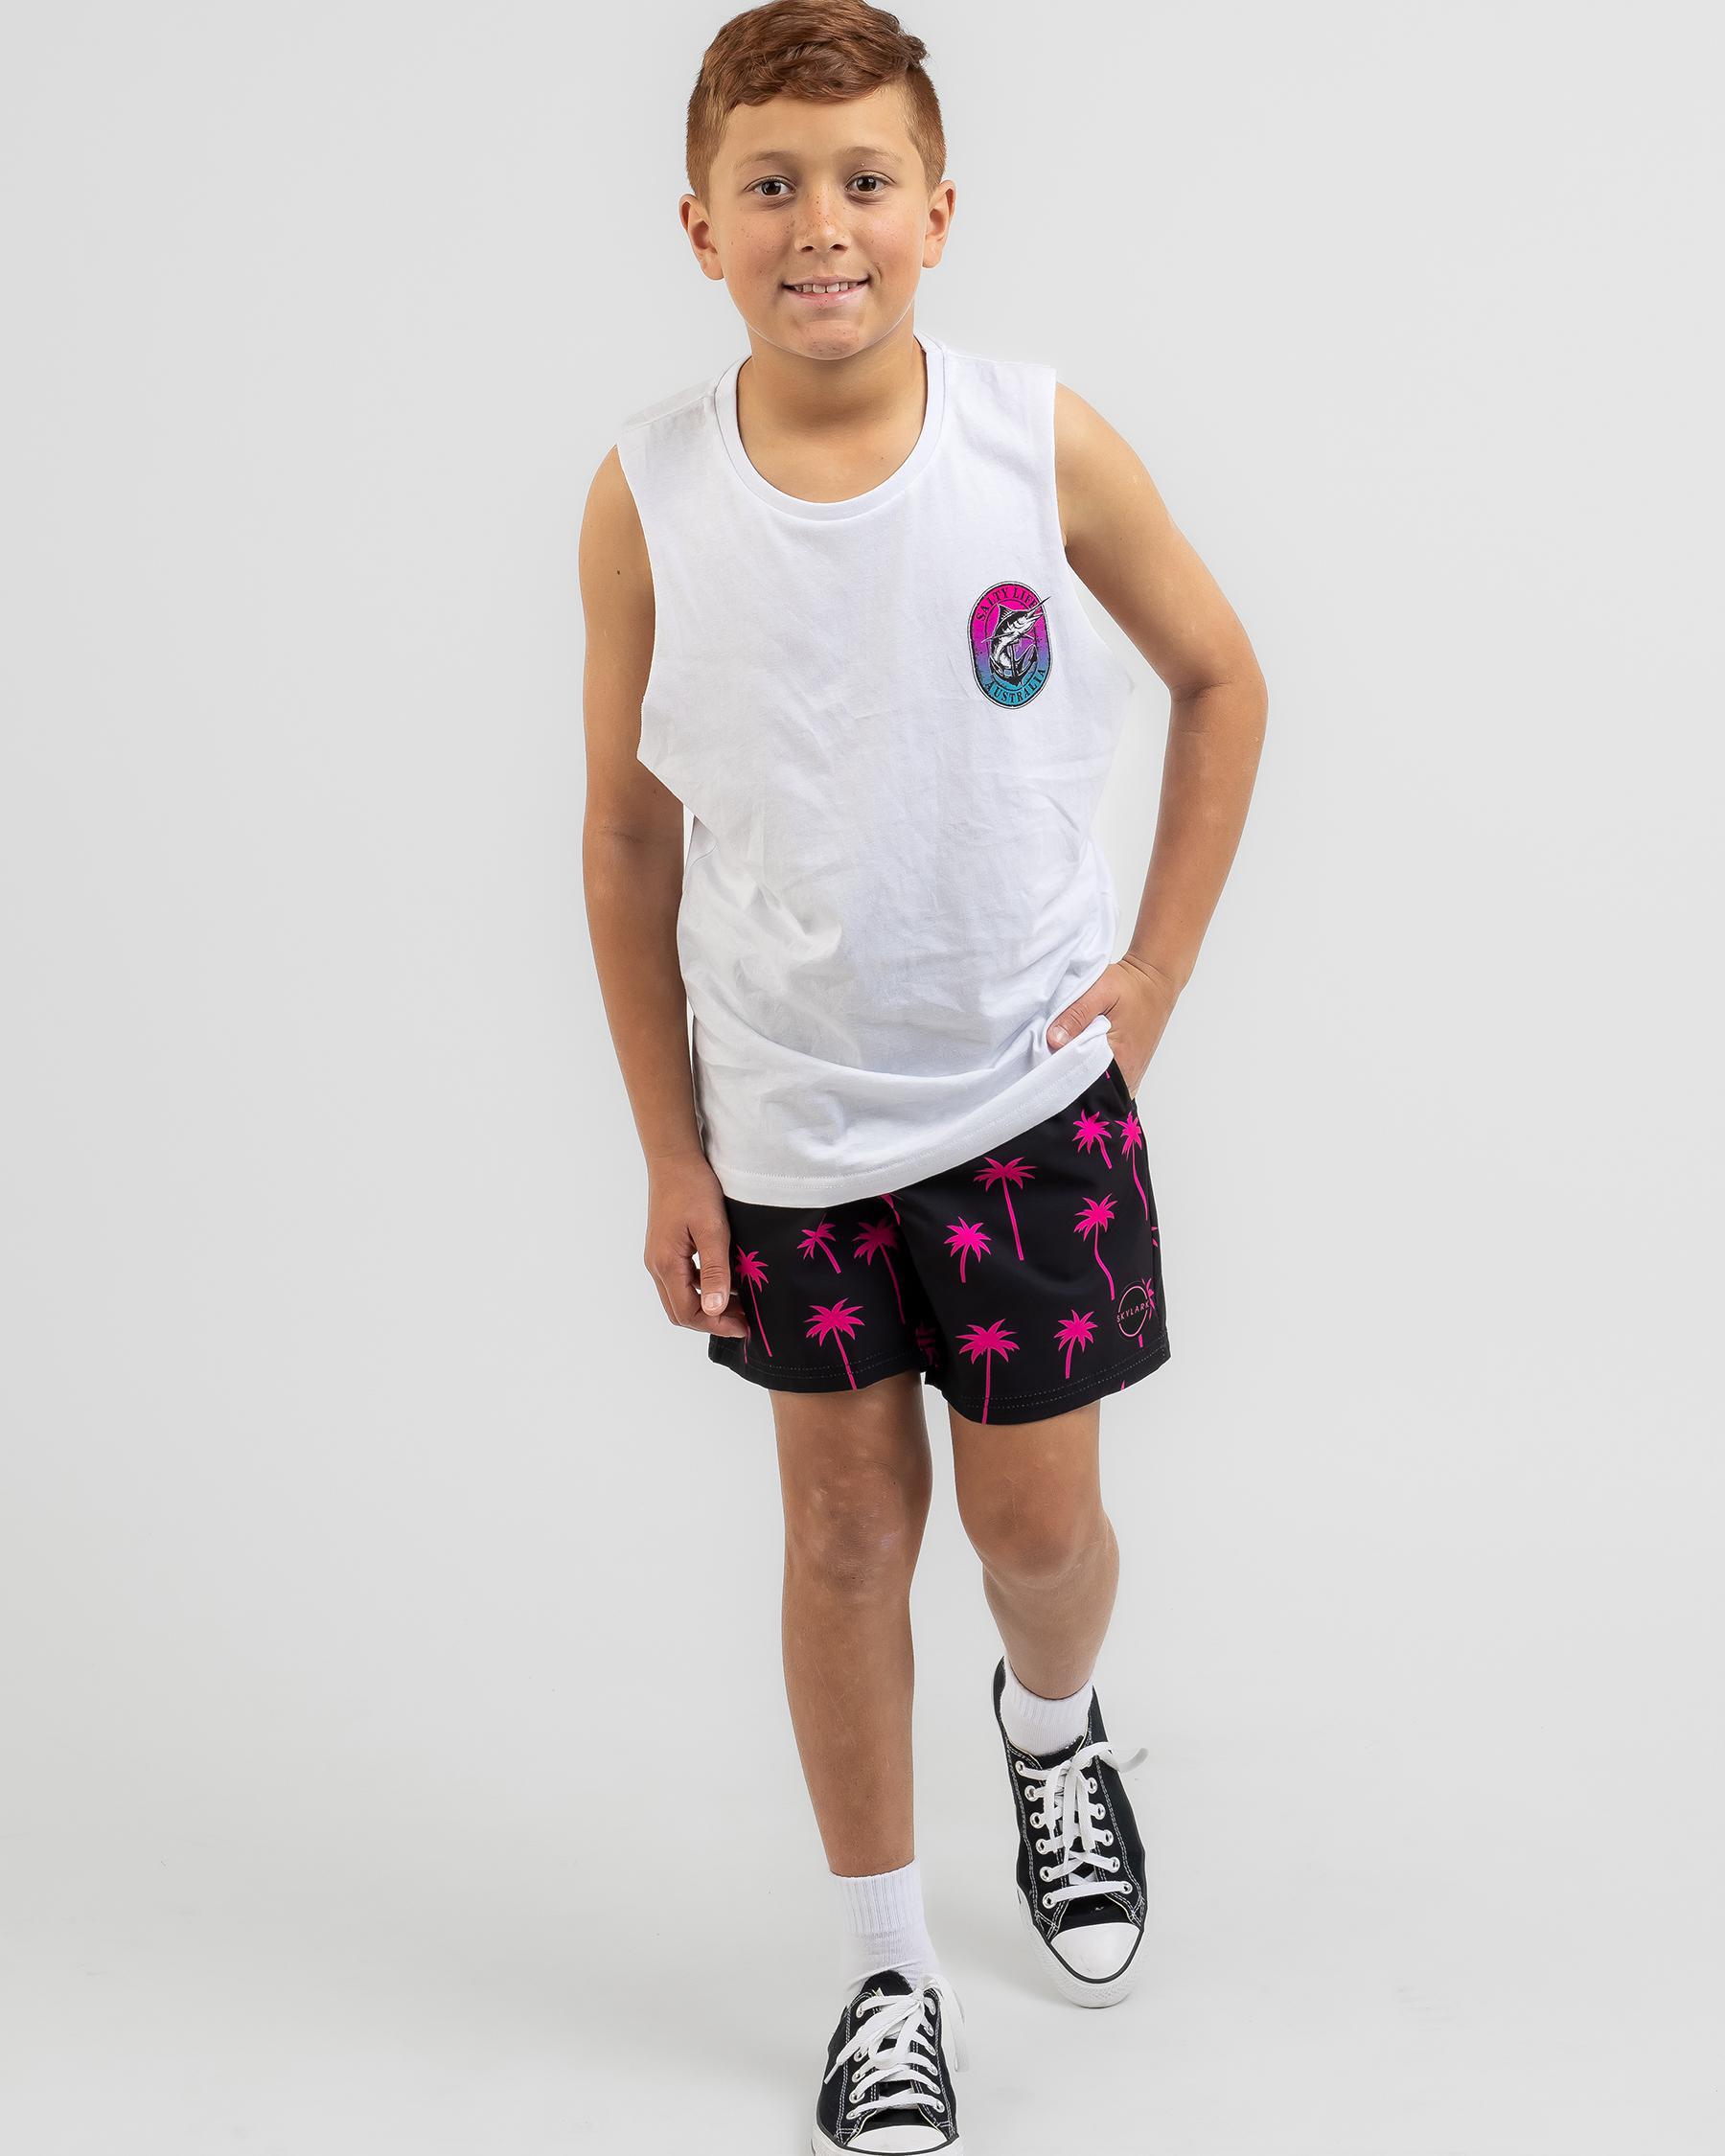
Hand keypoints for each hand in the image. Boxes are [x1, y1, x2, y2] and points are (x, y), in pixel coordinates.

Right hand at [644, 1153, 750, 1339]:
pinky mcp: (664, 1248)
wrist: (674, 1159)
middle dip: (711, 1322)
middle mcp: (656, 1265)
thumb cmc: (694, 1188)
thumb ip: (714, 1270)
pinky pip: (680, 1280)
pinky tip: (724, 1281)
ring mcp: (658, 1257)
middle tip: (744, 1321)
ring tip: (739, 1304)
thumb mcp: (712, 1229)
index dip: (716, 1325)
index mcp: (666, 1264)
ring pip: (679, 1297)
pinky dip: (701, 1289)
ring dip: (707, 1306)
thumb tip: (715, 1309)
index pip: (687, 1313)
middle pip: (680, 1311)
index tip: (745, 1326)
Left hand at [1046, 954, 1180, 1096]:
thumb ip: (1076, 1015)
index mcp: (1119, 1058)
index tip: (1048, 1060)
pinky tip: (1085, 1060)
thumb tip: (1054, 1041)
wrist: (1155, 983)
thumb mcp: (1100, 991)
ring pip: (1098, 1087)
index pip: (1081, 1080)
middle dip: (1069, 1076)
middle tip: (1055, 1057)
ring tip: (1070, 1057)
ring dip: (1082, 1075)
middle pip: (1089, 1088)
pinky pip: (1109, 1082)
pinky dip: (1094, 1075)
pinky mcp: (1132, 1071)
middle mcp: (1128, 1074)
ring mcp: (1131, 1075)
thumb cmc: (1130, 986)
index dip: (1061, 1071)